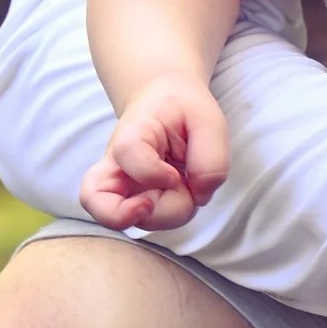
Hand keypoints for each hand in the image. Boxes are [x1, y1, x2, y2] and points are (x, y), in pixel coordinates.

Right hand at [78, 78, 228, 232]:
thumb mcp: (209, 121)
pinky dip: (171, 216)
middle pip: (114, 210)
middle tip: (183, 182)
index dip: (154, 173)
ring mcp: (119, 188)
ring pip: (135, 223)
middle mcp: (115, 166)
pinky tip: (179, 195)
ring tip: (184, 183)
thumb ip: (212, 161)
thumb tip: (198, 197)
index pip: (127, 157)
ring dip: (173, 212)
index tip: (176, 172)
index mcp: (131, 135)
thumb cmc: (184, 112)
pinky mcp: (130, 202)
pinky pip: (144, 224)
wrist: (165, 103)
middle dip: (167, 209)